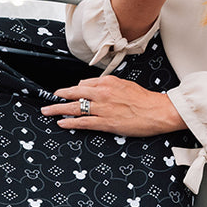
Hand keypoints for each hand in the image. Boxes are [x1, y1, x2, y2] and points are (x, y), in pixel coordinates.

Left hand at [43, 76, 187, 136]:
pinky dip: (71, 122)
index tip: (62, 92)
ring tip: (48, 111)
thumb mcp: (124, 84)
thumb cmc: (144, 99)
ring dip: (59, 109)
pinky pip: (84, 122)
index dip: (71, 89)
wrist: (158, 111)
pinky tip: (62, 123)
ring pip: (75, 108)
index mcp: (107, 83)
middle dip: (59, 97)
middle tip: (48, 100)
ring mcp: (103, 109)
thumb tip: (90, 86)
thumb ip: (106, 85)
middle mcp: (103, 94)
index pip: (83, 83)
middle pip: (74, 94)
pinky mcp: (106, 123)